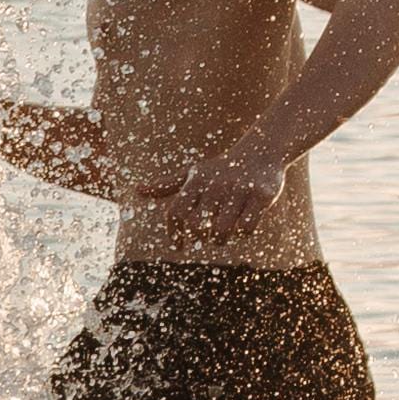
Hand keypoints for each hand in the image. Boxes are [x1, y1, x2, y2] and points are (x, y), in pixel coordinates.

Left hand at [136, 150, 287, 251]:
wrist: (260, 153)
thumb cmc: (220, 170)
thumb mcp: (193, 175)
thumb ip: (167, 186)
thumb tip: (137, 190)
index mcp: (196, 181)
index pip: (176, 212)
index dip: (174, 233)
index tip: (179, 245)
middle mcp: (215, 185)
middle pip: (196, 224)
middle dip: (198, 238)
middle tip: (203, 239)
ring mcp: (239, 190)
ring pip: (221, 230)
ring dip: (219, 239)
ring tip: (221, 236)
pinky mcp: (261, 196)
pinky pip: (246, 227)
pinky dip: (243, 233)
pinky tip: (243, 226)